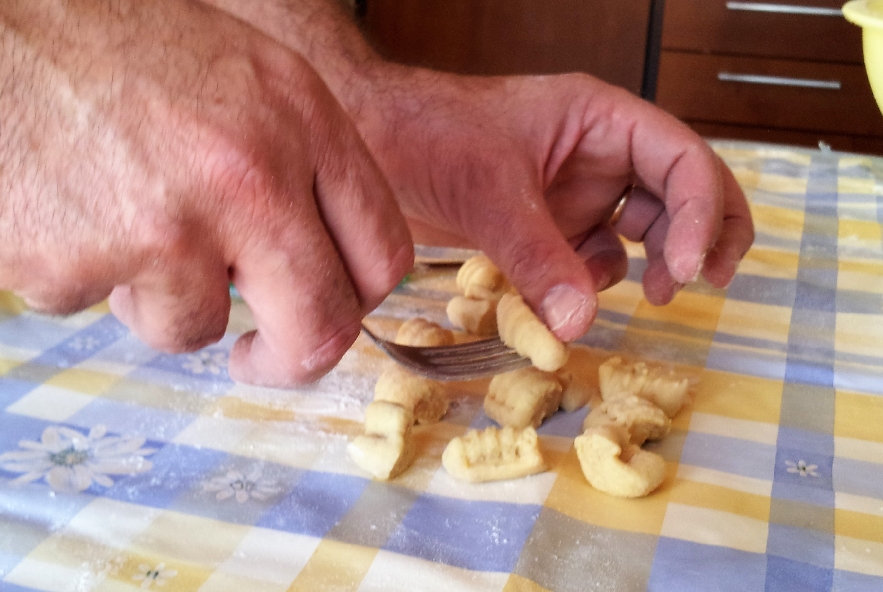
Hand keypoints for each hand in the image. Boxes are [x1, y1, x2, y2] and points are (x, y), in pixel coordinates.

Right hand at [0, 0, 412, 385]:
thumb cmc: (116, 49)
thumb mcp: (243, 78)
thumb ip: (296, 162)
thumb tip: (324, 253)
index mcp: (302, 120)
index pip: (382, 252)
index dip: (359, 300)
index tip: (327, 314)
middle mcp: (251, 177)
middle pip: (322, 327)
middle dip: (290, 361)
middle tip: (259, 358)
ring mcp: (173, 225)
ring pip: (196, 328)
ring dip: (161, 298)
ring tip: (122, 223)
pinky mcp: (90, 262)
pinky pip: (102, 307)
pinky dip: (87, 278)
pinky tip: (69, 211)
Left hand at [198, 0, 752, 341]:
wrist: (372, 145)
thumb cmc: (426, 132)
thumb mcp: (489, 190)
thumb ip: (537, 256)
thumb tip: (580, 320)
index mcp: (598, 119)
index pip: (680, 157)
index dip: (699, 209)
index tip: (688, 266)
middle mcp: (597, 155)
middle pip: (680, 192)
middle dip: (701, 233)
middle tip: (707, 280)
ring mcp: (575, 193)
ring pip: (643, 231)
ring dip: (654, 263)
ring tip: (652, 293)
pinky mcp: (549, 228)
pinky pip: (592, 261)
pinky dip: (594, 284)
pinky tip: (576, 298)